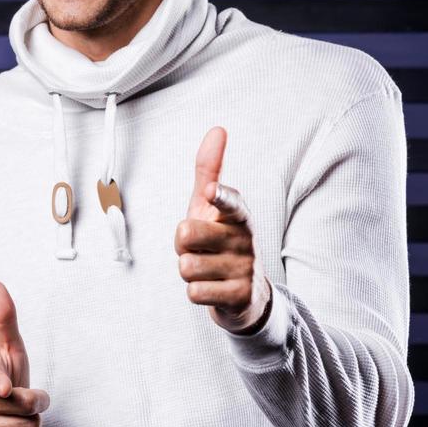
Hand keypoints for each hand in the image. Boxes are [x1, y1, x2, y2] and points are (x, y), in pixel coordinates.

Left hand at [174, 126, 271, 333]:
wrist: (245, 294)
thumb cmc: (220, 240)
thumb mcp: (211, 207)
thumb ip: (210, 171)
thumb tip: (218, 129)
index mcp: (239, 214)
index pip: (230, 202)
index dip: (218, 197)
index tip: (210, 192)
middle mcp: (246, 239)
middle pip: (186, 233)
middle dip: (182, 244)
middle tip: (199, 248)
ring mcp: (245, 268)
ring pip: (186, 266)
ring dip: (188, 270)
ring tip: (206, 268)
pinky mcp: (240, 297)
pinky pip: (194, 292)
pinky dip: (196, 292)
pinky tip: (212, 288)